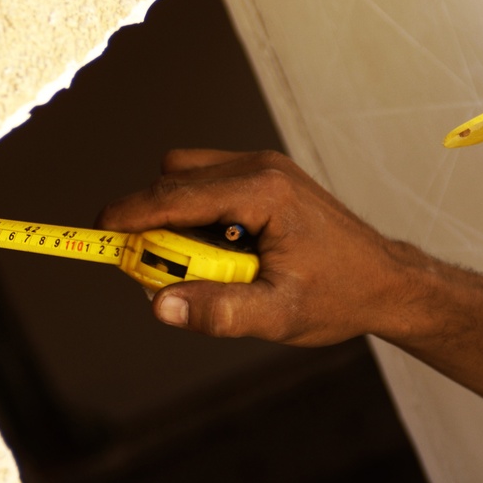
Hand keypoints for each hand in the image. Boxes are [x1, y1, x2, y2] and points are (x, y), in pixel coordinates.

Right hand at [97, 149, 403, 345]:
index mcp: (263, 193)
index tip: (96, 232)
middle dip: (153, 219)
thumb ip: (218, 312)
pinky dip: (199, 214)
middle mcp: (262, 168)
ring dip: (177, 216)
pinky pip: (211, 183)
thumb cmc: (340, 296)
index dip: (128, 214)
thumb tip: (159, 305)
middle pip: (175, 177)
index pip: (175, 195)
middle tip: (156, 269)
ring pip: (189, 174)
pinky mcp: (268, 177)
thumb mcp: (278, 315)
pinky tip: (225, 254)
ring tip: (202, 266)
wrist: (386, 281)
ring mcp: (267, 168)